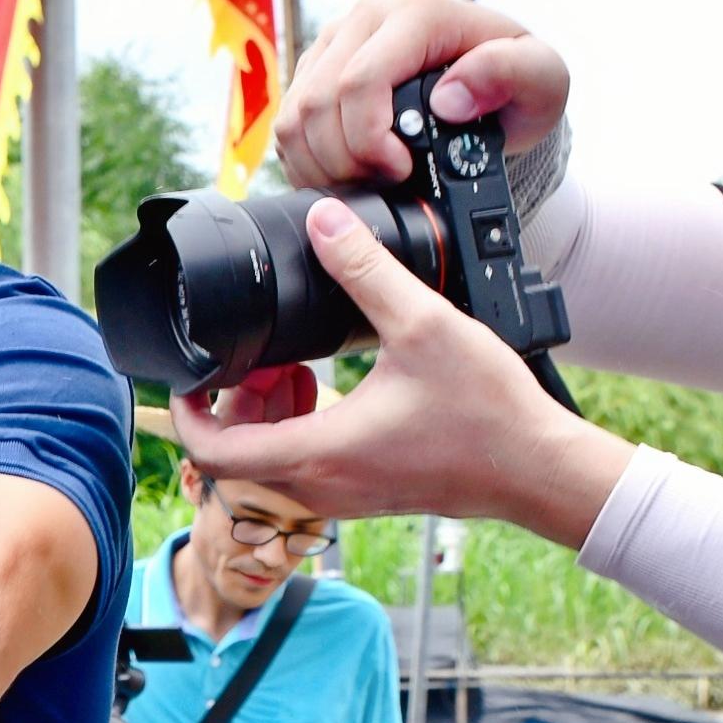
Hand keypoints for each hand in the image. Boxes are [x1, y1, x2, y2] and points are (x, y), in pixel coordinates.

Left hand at [170, 200, 626, 546]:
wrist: (536, 468)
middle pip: (233, 455)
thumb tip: (326, 225)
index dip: (186, 413)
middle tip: (258, 360)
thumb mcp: (424, 325)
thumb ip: (368, 272)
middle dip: (232, 403)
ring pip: (268, 463)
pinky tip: (330, 386)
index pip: (212, 452)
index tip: (189, 375)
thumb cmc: (487, 411)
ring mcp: (339, 496)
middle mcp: (317, 485)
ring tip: (294, 366)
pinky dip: (298, 428)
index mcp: (318, 453)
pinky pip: (302, 467)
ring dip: (266, 415)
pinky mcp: (360, 494)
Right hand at [277, 0, 569, 191]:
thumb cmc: (519, 87)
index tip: (400, 170)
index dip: (368, 139)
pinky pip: (286, 125)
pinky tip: (345, 173)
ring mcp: (335, 41)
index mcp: (418, 13)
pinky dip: (308, 162)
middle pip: (318, 103)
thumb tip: (450, 97)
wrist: (496, 92)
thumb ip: (511, 75)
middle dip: (344, 161)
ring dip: (321, 166)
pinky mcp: (314, 68)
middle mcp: (368, 17)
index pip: (360, 80)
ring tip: (364, 183)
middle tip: (383, 185)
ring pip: (294, 117)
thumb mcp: (543, 79)